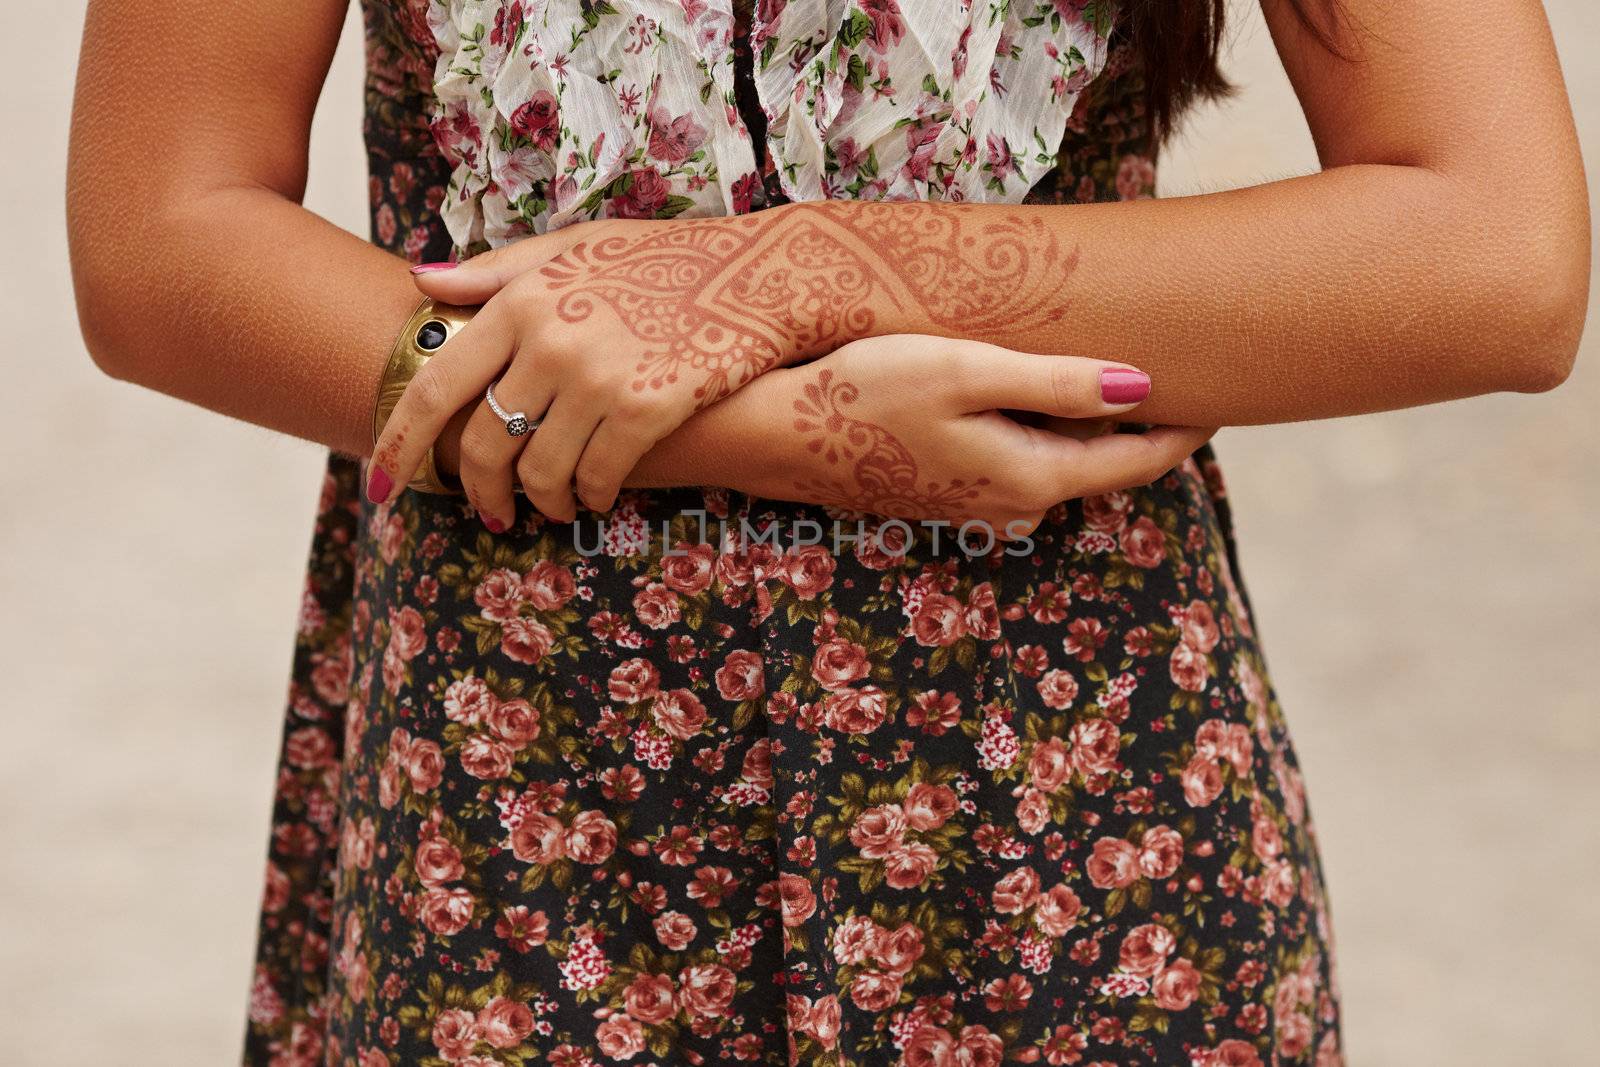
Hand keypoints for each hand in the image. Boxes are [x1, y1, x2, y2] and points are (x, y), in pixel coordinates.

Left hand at [369, 209, 828, 523]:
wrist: (756, 274)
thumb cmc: (663, 259)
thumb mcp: (574, 247)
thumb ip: (495, 272)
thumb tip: (420, 281)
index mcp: (520, 300)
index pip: (433, 385)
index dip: (399, 444)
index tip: (380, 484)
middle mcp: (550, 338)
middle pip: (485, 443)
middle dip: (480, 491)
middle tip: (492, 511)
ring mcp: (598, 376)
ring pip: (540, 472)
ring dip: (541, 503)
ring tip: (552, 507)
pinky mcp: (647, 408)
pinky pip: (597, 478)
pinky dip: (591, 498)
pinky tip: (597, 498)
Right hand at [708, 335, 1214, 532]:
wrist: (775, 437)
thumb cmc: (865, 393)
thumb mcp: (967, 372)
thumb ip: (1057, 383)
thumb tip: (1142, 386)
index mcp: (1032, 477)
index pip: (1140, 461)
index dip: (1189, 426)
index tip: (1229, 386)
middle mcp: (1016, 505)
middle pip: (1108, 465)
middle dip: (1151, 424)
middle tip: (1190, 368)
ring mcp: (980, 505)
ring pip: (1066, 464)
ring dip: (1097, 426)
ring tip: (1126, 371)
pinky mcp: (950, 493)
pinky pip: (1026, 462)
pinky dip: (1052, 430)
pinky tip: (1044, 393)